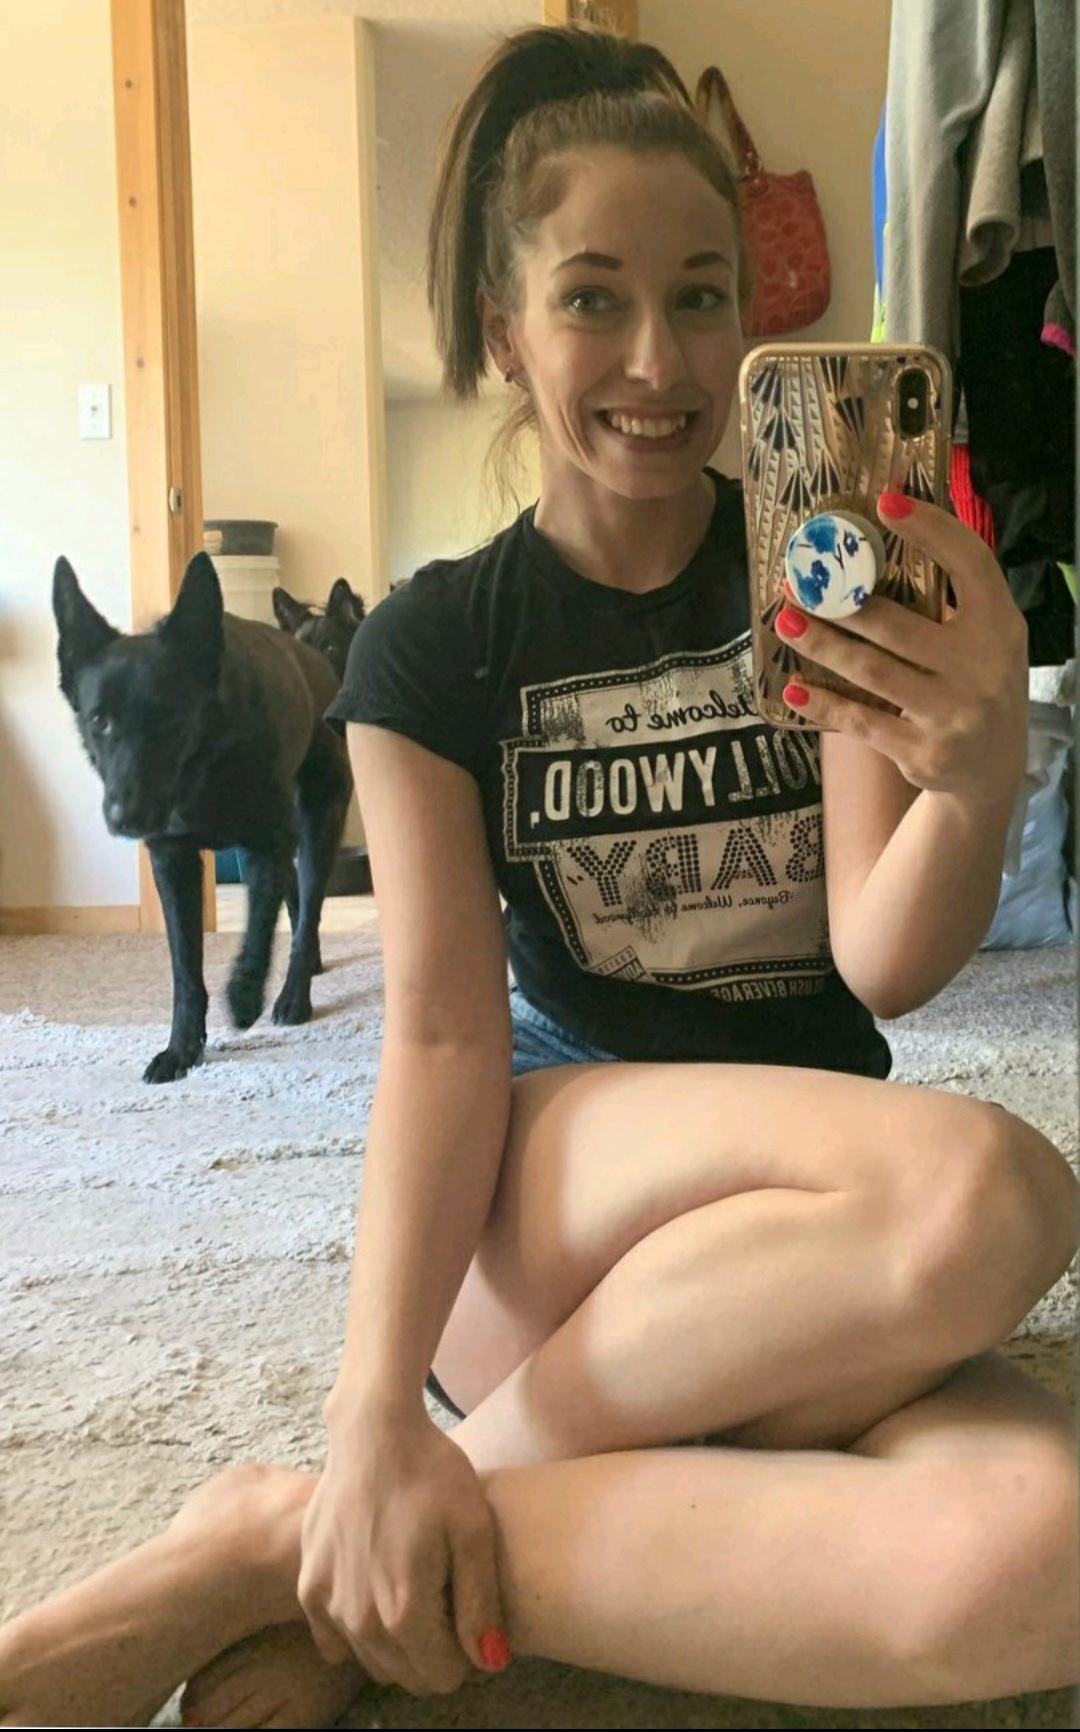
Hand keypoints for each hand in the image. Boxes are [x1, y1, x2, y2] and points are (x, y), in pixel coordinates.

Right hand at [297, 1405, 507, 1694]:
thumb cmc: (431, 1473)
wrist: (373, 1431)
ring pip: (373, 1661)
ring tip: (413, 1587)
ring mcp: (327, 1603)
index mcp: (404, 1610)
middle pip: (407, 1674)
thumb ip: (481, 1603)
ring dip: (396, 1643)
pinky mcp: (308, 1586)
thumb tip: (489, 1662)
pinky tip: (376, 1590)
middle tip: (444, 1596)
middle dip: (432, 1651)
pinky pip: (335, 1642)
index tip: (466, 1610)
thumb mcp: (474, 1528)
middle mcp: (359, 1619)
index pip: (442, 1676)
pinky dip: (358, 1631)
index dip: (464, 1652)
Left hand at [775, 493, 1028, 803]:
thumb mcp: (984, 638)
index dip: (931, 529)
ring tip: (786, 622)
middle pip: (898, 624)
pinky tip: (793, 689)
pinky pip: (862, 720)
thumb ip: (950, 597)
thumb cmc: (975, 684)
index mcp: (1000, 624)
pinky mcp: (924, 751)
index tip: (884, 503)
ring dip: (822, 645)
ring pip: (872, 670)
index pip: (970, 562)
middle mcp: (982, 666)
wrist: (991, 771)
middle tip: (797, 582)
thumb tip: (884, 534)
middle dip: (840, 603)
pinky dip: (824, 704)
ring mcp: (953, 713)